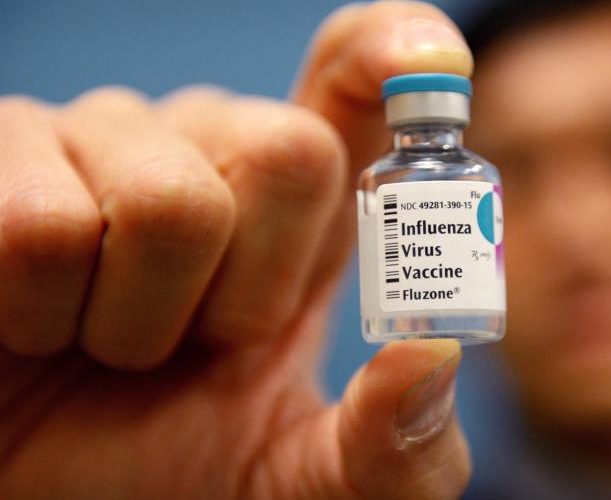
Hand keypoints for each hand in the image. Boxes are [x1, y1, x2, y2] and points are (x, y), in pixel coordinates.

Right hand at [0, 2, 472, 497]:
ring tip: (112, 345)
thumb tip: (436, 356)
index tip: (434, 65)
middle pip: (290, 150)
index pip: (355, 79)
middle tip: (201, 346)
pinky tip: (37, 325)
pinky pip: (43, 225)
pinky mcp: (7, 159)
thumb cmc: (179, 476)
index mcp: (301, 206)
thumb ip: (394, 446)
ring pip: (167, 202)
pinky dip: (44, 315)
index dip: (393, 53)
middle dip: (252, 290)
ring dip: (139, 322)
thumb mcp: (307, 479)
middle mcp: (212, 150)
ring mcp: (107, 145)